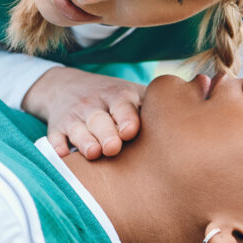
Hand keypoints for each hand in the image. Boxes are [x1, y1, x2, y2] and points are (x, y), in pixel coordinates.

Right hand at [21, 67, 145, 159]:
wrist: (66, 87)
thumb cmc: (113, 99)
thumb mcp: (133, 93)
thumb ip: (155, 103)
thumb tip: (188, 116)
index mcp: (117, 97)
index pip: (122, 106)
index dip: (126, 119)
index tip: (129, 131)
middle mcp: (94, 106)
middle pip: (100, 121)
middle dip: (106, 134)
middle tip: (112, 147)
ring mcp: (73, 117)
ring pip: (78, 130)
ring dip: (84, 141)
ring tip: (92, 153)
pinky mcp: (56, 129)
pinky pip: (54, 138)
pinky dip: (56, 147)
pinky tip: (61, 155)